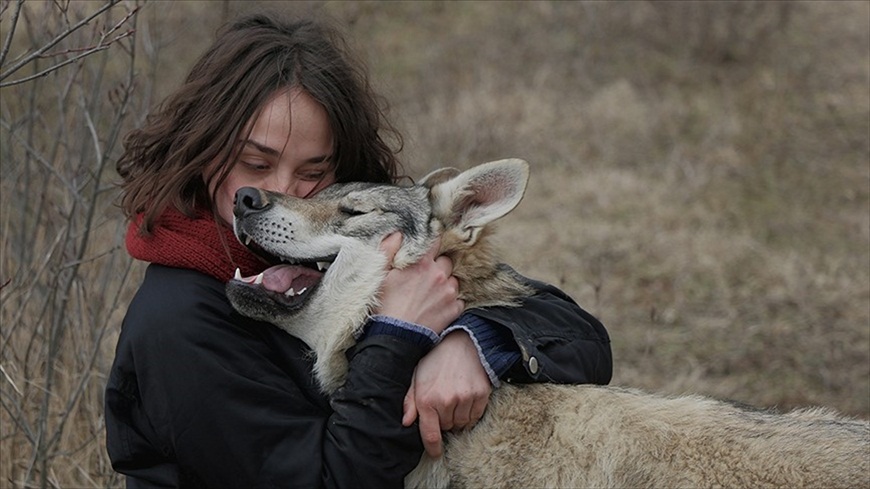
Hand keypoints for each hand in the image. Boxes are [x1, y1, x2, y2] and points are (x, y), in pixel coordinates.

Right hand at [375, 233, 463, 334]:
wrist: (395, 336)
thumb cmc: (385, 305)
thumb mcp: (380, 274)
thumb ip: (388, 250)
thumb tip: (398, 234)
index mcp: (422, 263)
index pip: (436, 241)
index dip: (432, 244)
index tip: (428, 249)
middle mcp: (439, 275)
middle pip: (447, 261)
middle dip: (438, 266)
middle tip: (426, 276)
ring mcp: (449, 292)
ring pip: (454, 280)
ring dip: (446, 284)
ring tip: (432, 293)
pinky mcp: (454, 309)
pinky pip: (459, 300)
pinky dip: (452, 301)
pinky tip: (438, 306)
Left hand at [402, 331, 491, 457]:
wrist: (461, 342)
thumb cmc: (435, 360)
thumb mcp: (416, 377)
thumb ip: (410, 401)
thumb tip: (406, 422)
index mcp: (427, 399)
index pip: (431, 435)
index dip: (433, 448)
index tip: (435, 452)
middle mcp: (446, 401)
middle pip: (447, 428)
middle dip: (444, 420)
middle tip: (443, 402)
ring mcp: (465, 399)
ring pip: (462, 424)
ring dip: (458, 417)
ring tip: (454, 398)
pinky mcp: (480, 395)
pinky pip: (476, 417)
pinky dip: (471, 413)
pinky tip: (465, 399)